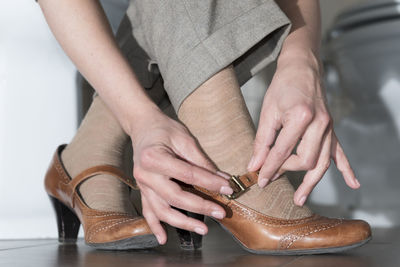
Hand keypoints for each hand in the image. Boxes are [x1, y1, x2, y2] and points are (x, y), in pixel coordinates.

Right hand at [129, 108, 231, 243]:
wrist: (142, 126)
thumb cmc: (164, 129)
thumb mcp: (184, 138)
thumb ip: (200, 160)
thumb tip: (220, 179)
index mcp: (154, 157)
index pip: (188, 174)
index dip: (209, 182)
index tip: (227, 188)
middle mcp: (145, 174)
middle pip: (175, 196)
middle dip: (200, 207)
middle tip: (220, 212)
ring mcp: (142, 185)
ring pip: (162, 210)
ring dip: (182, 222)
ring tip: (203, 229)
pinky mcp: (143, 190)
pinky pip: (148, 211)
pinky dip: (155, 226)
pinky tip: (163, 237)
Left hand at [247, 52, 359, 205]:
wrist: (302, 68)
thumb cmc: (282, 87)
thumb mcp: (268, 112)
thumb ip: (262, 141)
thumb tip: (254, 165)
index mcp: (301, 117)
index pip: (283, 151)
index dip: (270, 167)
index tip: (260, 179)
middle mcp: (319, 124)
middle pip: (306, 160)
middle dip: (287, 171)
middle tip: (271, 178)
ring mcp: (328, 127)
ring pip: (323, 162)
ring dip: (312, 183)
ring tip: (300, 200)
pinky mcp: (331, 128)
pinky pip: (340, 152)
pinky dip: (346, 168)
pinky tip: (353, 183)